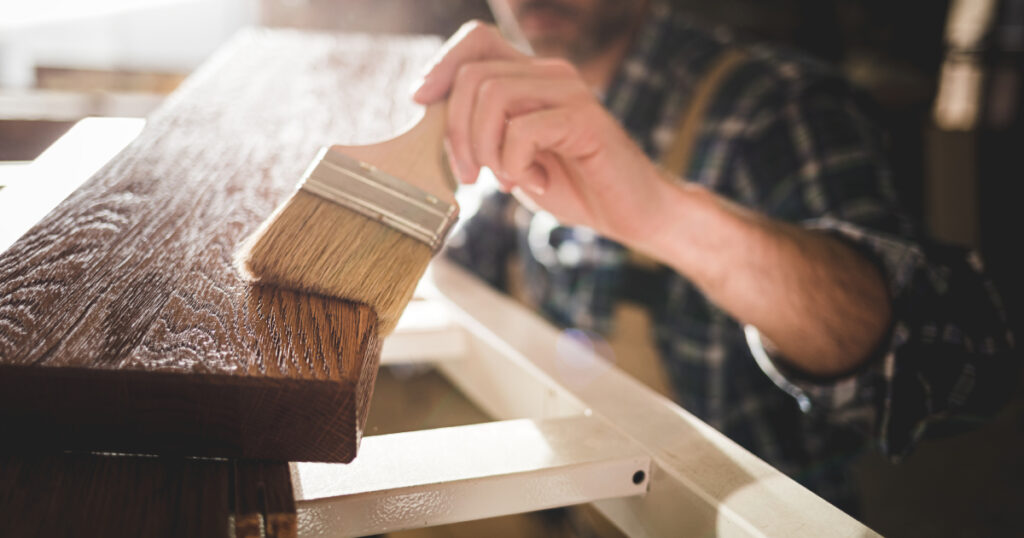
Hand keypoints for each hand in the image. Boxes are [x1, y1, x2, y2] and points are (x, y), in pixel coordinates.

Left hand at [412, 21, 670, 245]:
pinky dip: (517, 165)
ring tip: (504, 180)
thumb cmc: (571, 185)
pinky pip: (524, 131)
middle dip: (455, 131)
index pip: (475, 39)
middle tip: (468, 175)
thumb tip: (428, 117)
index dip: (441, 66)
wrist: (631, 214)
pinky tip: (537, 183)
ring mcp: (570, 92)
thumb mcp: (510, 156)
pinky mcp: (586, 119)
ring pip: (493, 96)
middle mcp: (550, 73)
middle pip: (473, 74)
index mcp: (530, 76)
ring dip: (484, 148)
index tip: (421, 103)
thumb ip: (479, 132)